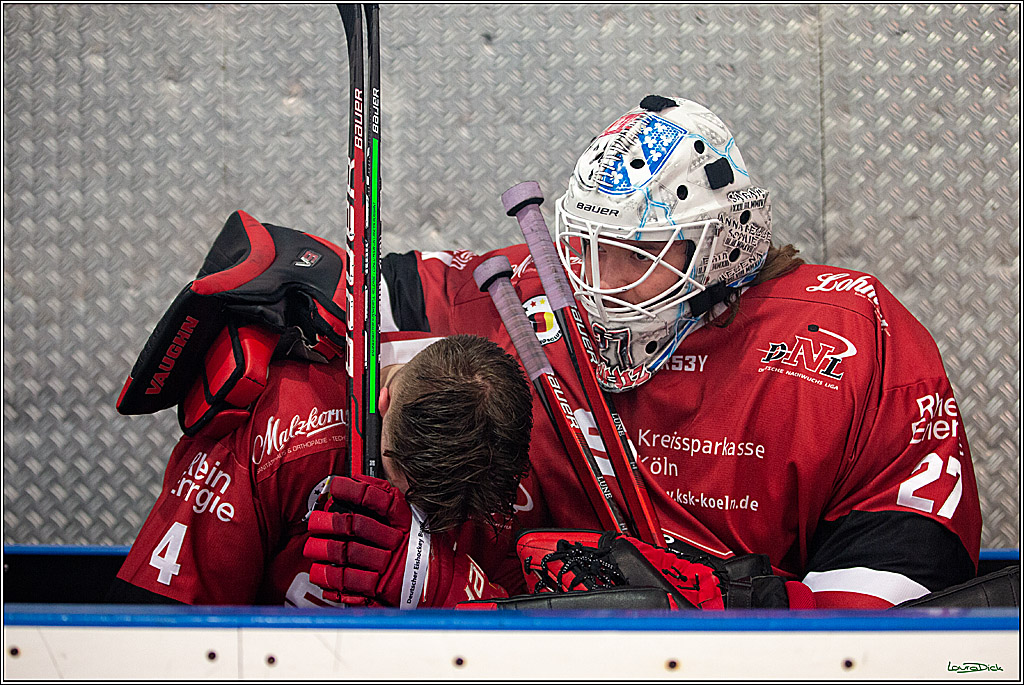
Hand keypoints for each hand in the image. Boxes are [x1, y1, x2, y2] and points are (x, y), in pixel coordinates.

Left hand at [303, 475, 506, 606]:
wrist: (444, 586)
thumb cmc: (425, 550)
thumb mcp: (416, 520)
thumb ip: (392, 505)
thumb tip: (361, 484)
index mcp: (406, 519)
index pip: (379, 498)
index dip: (354, 489)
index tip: (335, 485)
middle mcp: (397, 540)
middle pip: (357, 526)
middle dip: (330, 522)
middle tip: (315, 520)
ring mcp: (389, 565)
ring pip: (349, 554)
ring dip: (324, 550)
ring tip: (311, 547)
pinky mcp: (382, 588)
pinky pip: (350, 582)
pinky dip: (331, 578)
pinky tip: (319, 572)